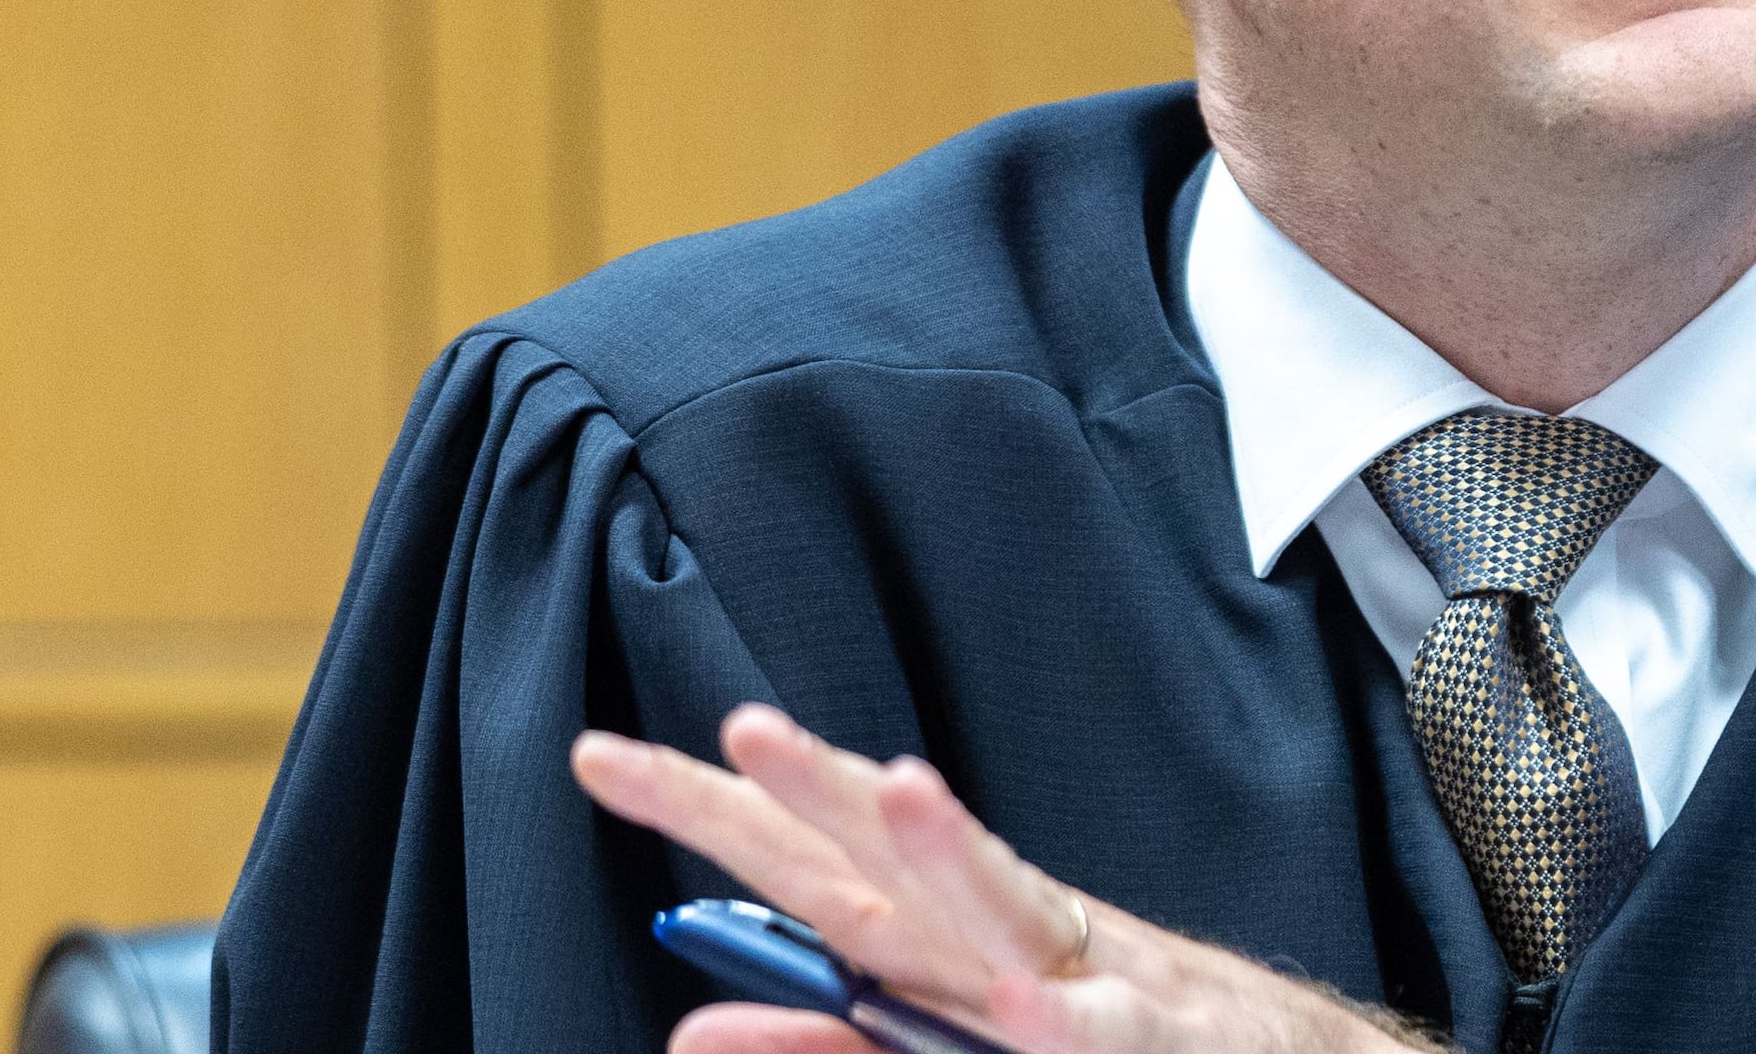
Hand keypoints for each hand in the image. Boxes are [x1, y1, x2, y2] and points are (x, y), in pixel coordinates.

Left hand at [574, 706, 1432, 1053]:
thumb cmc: (1113, 1040)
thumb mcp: (946, 1038)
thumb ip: (829, 1037)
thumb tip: (696, 1024)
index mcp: (938, 937)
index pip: (803, 862)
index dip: (705, 808)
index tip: (602, 759)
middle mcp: (1000, 934)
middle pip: (888, 858)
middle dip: (814, 794)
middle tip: (737, 732)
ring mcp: (1083, 977)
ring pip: (1005, 911)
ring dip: (953, 853)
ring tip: (895, 792)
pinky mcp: (1153, 1036)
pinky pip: (1097, 1029)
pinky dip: (1060, 1017)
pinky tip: (1022, 1006)